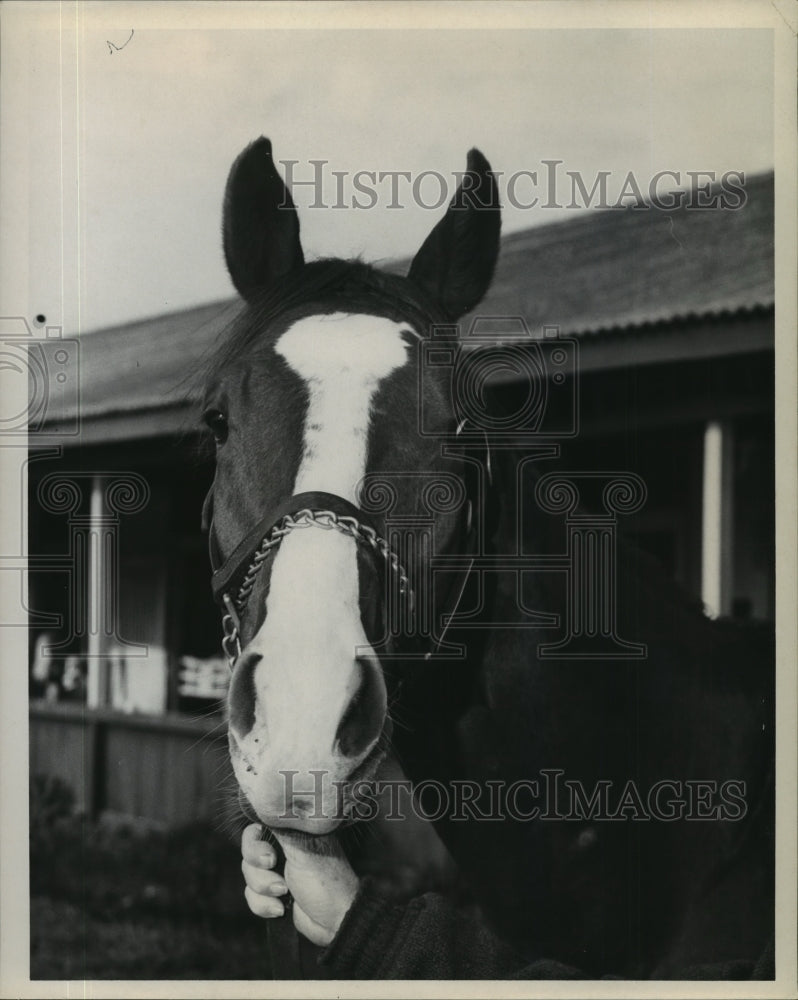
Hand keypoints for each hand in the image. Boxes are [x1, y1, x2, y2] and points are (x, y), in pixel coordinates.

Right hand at [241, 823, 359, 946]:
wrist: (335, 922)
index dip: (254, 842)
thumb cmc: (326, 882)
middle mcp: (283, 849)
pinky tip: (281, 909)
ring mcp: (277, 872)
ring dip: (263, 889)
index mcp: (292, 833)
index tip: (269, 856)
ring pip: (248, 876)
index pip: (258, 827)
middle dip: (258, 869)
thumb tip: (267, 802)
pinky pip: (251, 896)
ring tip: (284, 893)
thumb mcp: (304, 849)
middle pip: (248, 852)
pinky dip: (263, 905)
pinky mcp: (272, 894)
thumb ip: (282, 827)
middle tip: (275, 872)